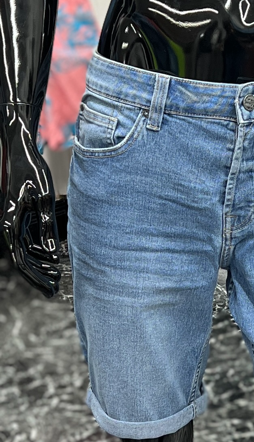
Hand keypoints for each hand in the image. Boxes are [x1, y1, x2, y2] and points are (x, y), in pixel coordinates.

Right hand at [1, 114, 60, 297]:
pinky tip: (52, 259)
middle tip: (54, 289)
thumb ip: (47, 227)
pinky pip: (29, 240)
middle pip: (24, 260)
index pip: (23, 261)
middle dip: (39, 276)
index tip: (50, 289)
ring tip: (55, 277)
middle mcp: (10, 226)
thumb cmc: (31, 172)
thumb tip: (53, 254)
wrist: (22, 152)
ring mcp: (15, 222)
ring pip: (27, 252)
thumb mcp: (42, 199)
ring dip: (41, 265)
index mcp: (11, 225)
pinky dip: (41, 251)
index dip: (37, 277)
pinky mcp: (21, 217)